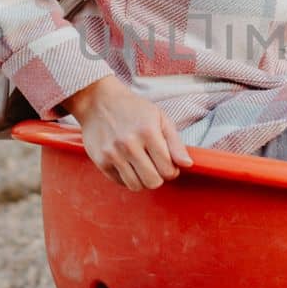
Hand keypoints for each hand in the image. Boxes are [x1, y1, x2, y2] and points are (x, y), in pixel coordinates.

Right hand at [66, 76, 192, 191]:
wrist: (98, 101)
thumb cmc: (132, 109)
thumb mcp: (160, 118)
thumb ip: (176, 143)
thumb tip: (187, 164)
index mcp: (148, 132)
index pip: (167, 169)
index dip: (172, 171)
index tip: (169, 165)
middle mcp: (129, 144)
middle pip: (153, 181)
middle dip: (159, 177)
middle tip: (156, 167)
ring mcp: (113, 154)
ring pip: (136, 186)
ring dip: (143, 180)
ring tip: (142, 167)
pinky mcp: (100, 161)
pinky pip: (120, 182)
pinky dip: (127, 178)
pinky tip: (129, 164)